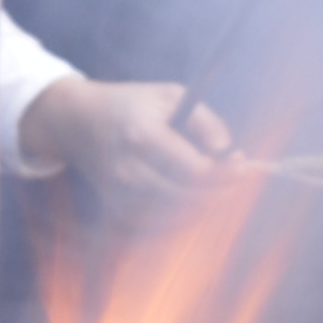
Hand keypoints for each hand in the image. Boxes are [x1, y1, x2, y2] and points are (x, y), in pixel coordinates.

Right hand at [15, 76, 238, 212]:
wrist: (79, 122)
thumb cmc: (133, 105)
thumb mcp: (170, 95)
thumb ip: (205, 121)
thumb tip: (226, 151)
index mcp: (143, 135)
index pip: (195, 170)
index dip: (225, 173)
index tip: (242, 163)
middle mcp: (128, 168)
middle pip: (188, 198)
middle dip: (221, 193)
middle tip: (238, 180)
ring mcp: (119, 192)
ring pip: (175, 218)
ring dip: (204, 208)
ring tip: (218, 189)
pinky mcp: (115, 208)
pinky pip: (157, 227)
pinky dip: (182, 219)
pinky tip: (194, 202)